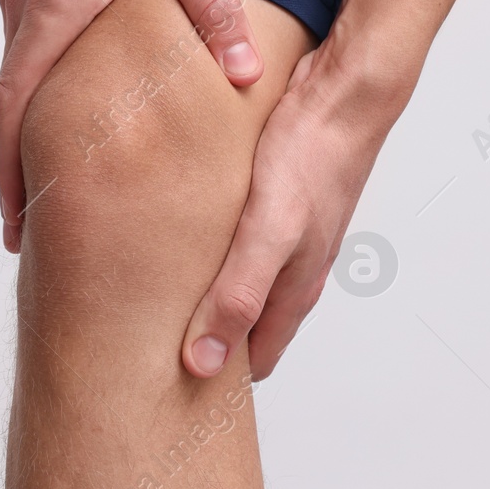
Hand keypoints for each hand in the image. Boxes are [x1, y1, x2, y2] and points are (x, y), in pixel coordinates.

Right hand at [0, 0, 265, 251]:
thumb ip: (215, 13)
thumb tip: (247, 74)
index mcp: (54, 13)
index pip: (16, 113)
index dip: (11, 174)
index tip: (13, 224)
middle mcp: (23, 6)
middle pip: (7, 103)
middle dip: (16, 165)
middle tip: (30, 219)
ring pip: (14, 66)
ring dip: (26, 118)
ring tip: (51, 163)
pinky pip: (22, 33)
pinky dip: (35, 73)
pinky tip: (66, 83)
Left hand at [180, 37, 399, 379]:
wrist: (343, 91)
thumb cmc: (312, 158)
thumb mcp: (268, 233)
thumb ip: (238, 296)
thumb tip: (203, 365)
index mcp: (294, 287)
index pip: (255, 359)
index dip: (219, 384)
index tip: (172, 398)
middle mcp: (291, 265)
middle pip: (245, 323)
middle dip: (205, 343)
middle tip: (145, 353)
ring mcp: (284, 231)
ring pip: (239, 279)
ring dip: (202, 294)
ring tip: (151, 300)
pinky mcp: (270, 197)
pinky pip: (234, 238)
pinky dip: (206, 250)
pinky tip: (175, 237)